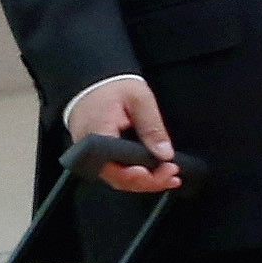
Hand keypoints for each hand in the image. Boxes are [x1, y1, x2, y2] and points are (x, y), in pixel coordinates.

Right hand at [66, 74, 180, 191]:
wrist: (93, 81)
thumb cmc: (112, 87)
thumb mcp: (139, 99)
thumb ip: (152, 127)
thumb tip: (164, 153)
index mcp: (97, 135)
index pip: (118, 166)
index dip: (142, 175)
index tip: (165, 169)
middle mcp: (89, 150)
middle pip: (118, 178)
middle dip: (149, 182)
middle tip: (172, 175)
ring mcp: (91, 155)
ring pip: (117, 178)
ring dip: (145, 181)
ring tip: (168, 176)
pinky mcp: (97, 156)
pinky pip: (115, 171)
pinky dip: (135, 175)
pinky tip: (152, 173)